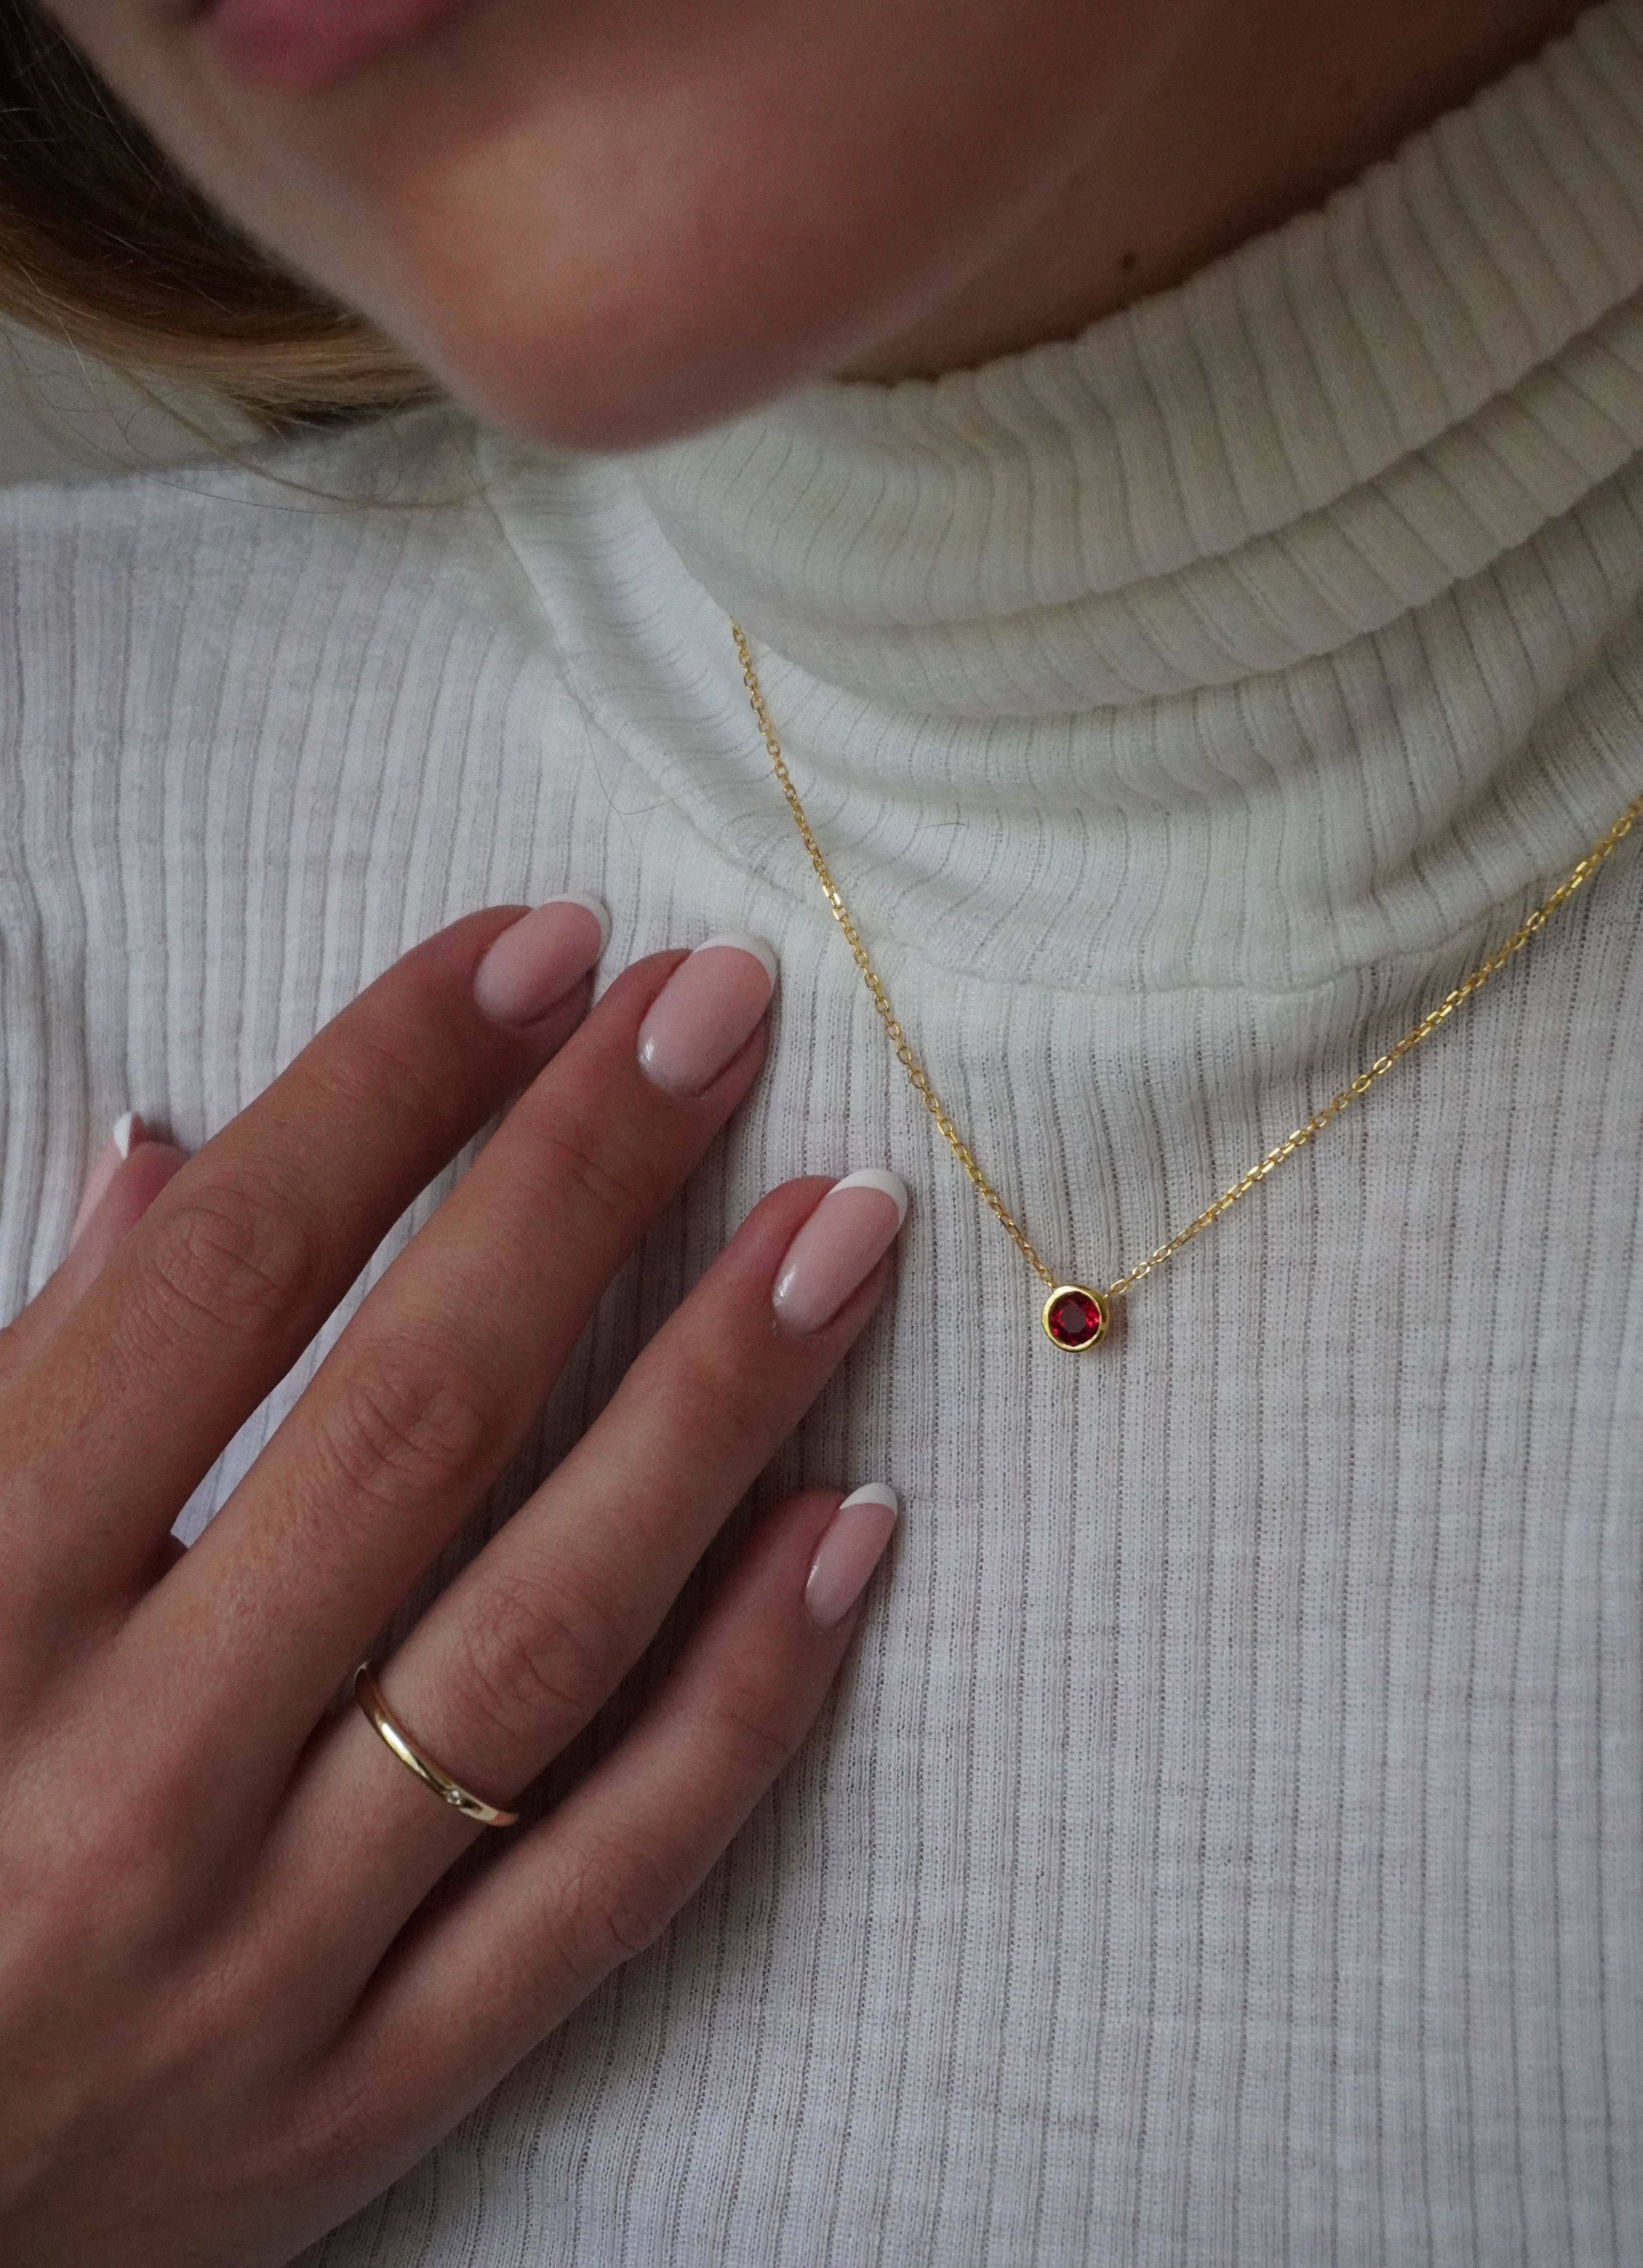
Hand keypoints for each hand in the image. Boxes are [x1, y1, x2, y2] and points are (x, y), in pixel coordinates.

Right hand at [0, 903, 902, 2265]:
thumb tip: (166, 1164)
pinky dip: (745, 1699)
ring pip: (546, 1636)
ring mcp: (262, 1956)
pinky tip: (850, 1530)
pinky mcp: (367, 2096)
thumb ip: (14, 1381)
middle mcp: (122, 1781)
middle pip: (416, 1423)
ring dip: (714, 1404)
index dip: (390, 1086)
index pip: (223, 1282)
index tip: (535, 952)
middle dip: (581, 1188)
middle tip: (720, 1011)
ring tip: (840, 1230)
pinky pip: (603, 1880)